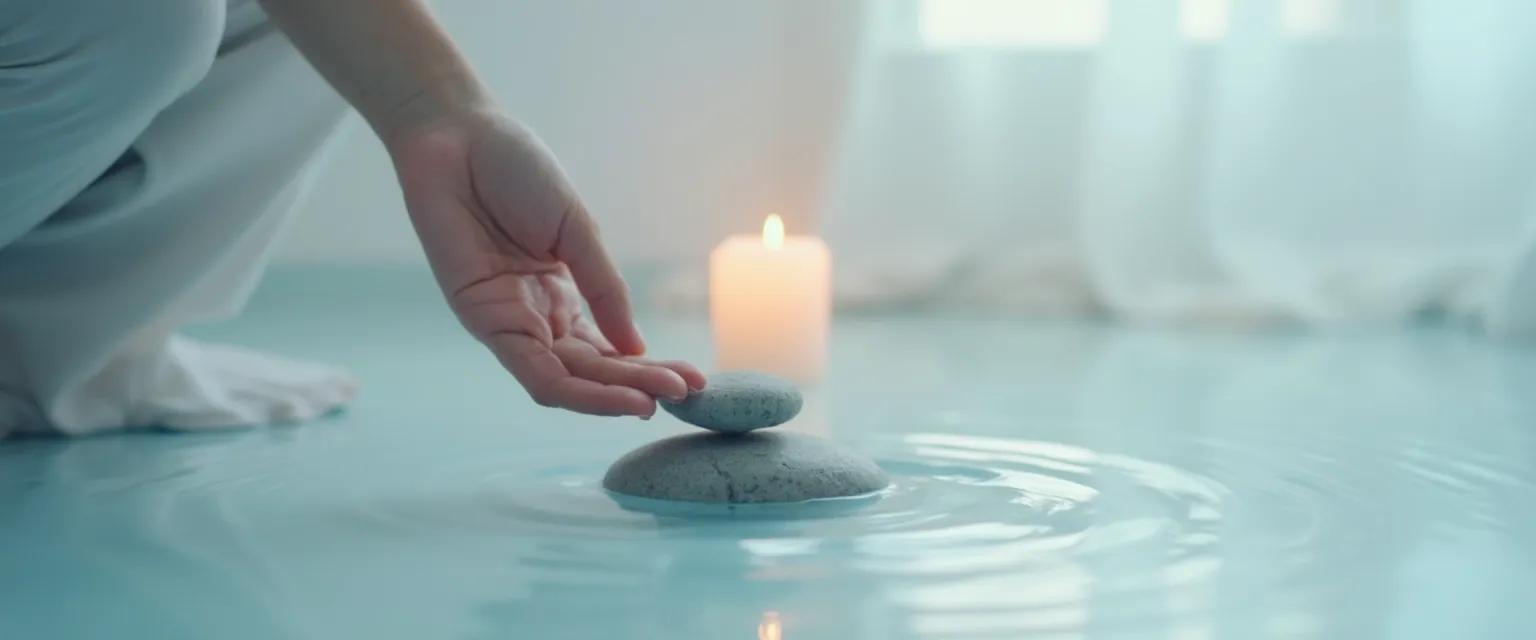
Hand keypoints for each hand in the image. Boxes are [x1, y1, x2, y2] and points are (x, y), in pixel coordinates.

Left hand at [387, 110, 703, 416]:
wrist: (459, 138)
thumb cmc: (516, 172)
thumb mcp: (576, 231)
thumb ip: (605, 289)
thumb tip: (637, 347)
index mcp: (563, 295)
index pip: (610, 349)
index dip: (650, 367)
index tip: (695, 380)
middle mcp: (538, 317)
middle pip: (593, 370)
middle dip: (640, 385)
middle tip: (686, 394)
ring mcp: (511, 322)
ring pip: (567, 380)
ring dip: (612, 397)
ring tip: (654, 402)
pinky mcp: (484, 320)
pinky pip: (533, 371)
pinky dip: (575, 392)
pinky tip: (615, 398)